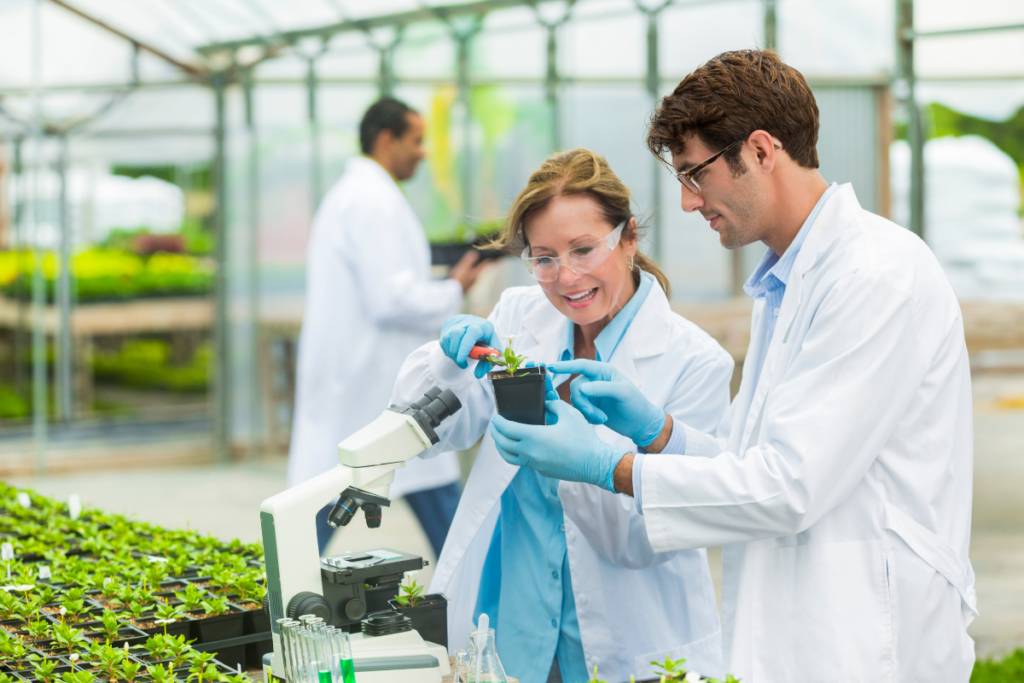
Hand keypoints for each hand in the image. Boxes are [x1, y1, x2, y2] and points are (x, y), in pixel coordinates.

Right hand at [439, 315, 499, 377]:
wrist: (475, 328)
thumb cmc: (485, 340)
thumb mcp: (491, 350)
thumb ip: (487, 362)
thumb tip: (478, 375)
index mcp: (482, 326)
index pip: (472, 332)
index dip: (465, 347)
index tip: (462, 361)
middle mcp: (468, 321)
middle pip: (456, 334)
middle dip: (456, 353)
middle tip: (462, 364)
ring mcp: (456, 323)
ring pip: (447, 339)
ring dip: (452, 353)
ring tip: (460, 358)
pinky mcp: (447, 326)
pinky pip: (443, 341)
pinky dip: (448, 350)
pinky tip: (456, 352)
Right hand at [448, 250, 490, 292]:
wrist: (453, 291)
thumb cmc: (459, 278)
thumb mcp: (464, 267)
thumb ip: (470, 260)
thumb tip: (476, 253)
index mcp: (476, 274)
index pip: (484, 266)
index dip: (487, 261)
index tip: (491, 258)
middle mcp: (475, 279)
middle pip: (481, 271)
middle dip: (482, 266)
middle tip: (485, 262)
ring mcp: (470, 283)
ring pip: (475, 275)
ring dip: (476, 271)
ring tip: (476, 267)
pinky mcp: (465, 286)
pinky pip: (470, 278)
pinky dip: (470, 274)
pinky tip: (466, 274)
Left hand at [489, 399, 629, 491]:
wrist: (595, 463)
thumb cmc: (584, 438)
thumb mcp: (569, 413)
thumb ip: (554, 404)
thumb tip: (546, 402)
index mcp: (534, 436)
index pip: (507, 429)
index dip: (498, 422)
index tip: (496, 417)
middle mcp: (530, 452)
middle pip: (503, 444)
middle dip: (496, 434)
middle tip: (495, 425)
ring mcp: (535, 464)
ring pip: (509, 458)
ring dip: (502, 447)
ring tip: (502, 439)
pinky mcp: (541, 471)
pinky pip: (522, 462)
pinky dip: (516, 454)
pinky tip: (521, 447)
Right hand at [546, 359, 665, 447]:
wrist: (640, 424)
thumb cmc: (636, 404)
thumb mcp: (623, 393)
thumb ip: (601, 388)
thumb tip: (581, 388)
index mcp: (603, 371)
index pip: (581, 365)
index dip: (565, 366)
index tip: (550, 366)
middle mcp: (595, 380)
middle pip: (575, 387)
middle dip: (584, 403)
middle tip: (598, 415)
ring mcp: (591, 394)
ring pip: (576, 400)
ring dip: (586, 412)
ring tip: (601, 418)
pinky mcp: (590, 407)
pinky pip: (578, 410)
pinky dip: (586, 417)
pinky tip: (599, 421)